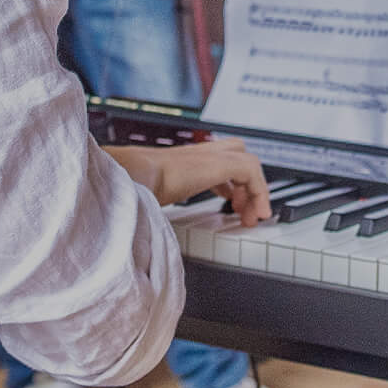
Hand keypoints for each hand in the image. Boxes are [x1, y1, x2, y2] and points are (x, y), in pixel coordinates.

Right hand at [105, 136, 270, 224]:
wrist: (129, 175)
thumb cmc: (131, 187)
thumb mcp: (148, 198)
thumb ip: (155, 208)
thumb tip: (147, 235)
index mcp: (182, 161)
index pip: (216, 158)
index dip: (228, 181)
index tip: (230, 202)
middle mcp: (197, 154)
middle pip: (236, 151)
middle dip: (245, 181)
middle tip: (243, 209)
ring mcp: (208, 156)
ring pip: (247, 160)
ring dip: (254, 190)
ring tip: (251, 216)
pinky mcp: (217, 163)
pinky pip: (250, 171)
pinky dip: (258, 191)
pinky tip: (252, 213)